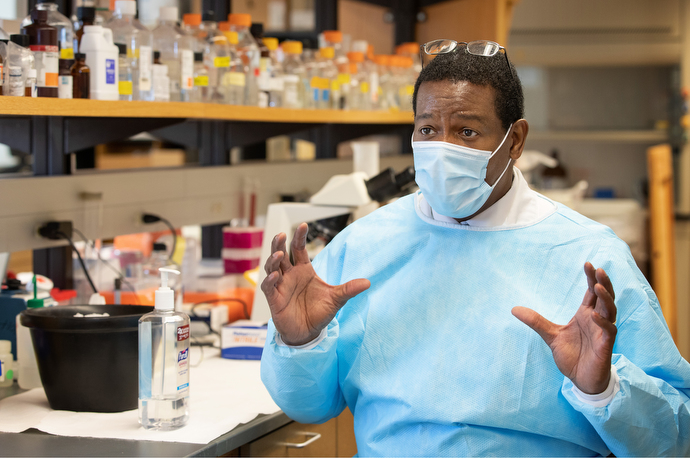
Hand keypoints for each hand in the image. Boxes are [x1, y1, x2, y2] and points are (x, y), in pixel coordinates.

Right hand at [261, 223, 369, 345]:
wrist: (309, 332)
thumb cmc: (319, 312)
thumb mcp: (336, 299)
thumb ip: (349, 289)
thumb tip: (368, 282)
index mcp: (303, 269)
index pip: (298, 248)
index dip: (299, 237)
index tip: (303, 225)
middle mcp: (290, 275)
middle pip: (280, 253)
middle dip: (279, 243)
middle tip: (282, 234)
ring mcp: (281, 286)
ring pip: (271, 267)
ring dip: (273, 259)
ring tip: (279, 253)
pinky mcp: (274, 299)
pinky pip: (269, 287)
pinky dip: (270, 281)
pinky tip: (276, 275)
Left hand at [512, 262, 616, 393]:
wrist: (581, 380)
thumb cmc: (572, 356)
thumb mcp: (550, 335)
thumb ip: (536, 321)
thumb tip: (514, 309)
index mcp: (586, 315)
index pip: (591, 292)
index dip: (591, 278)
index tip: (588, 263)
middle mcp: (597, 320)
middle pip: (604, 297)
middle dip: (602, 282)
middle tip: (598, 268)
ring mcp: (603, 332)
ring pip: (610, 310)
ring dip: (605, 298)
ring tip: (597, 285)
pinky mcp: (606, 346)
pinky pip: (609, 330)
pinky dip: (603, 322)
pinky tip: (594, 314)